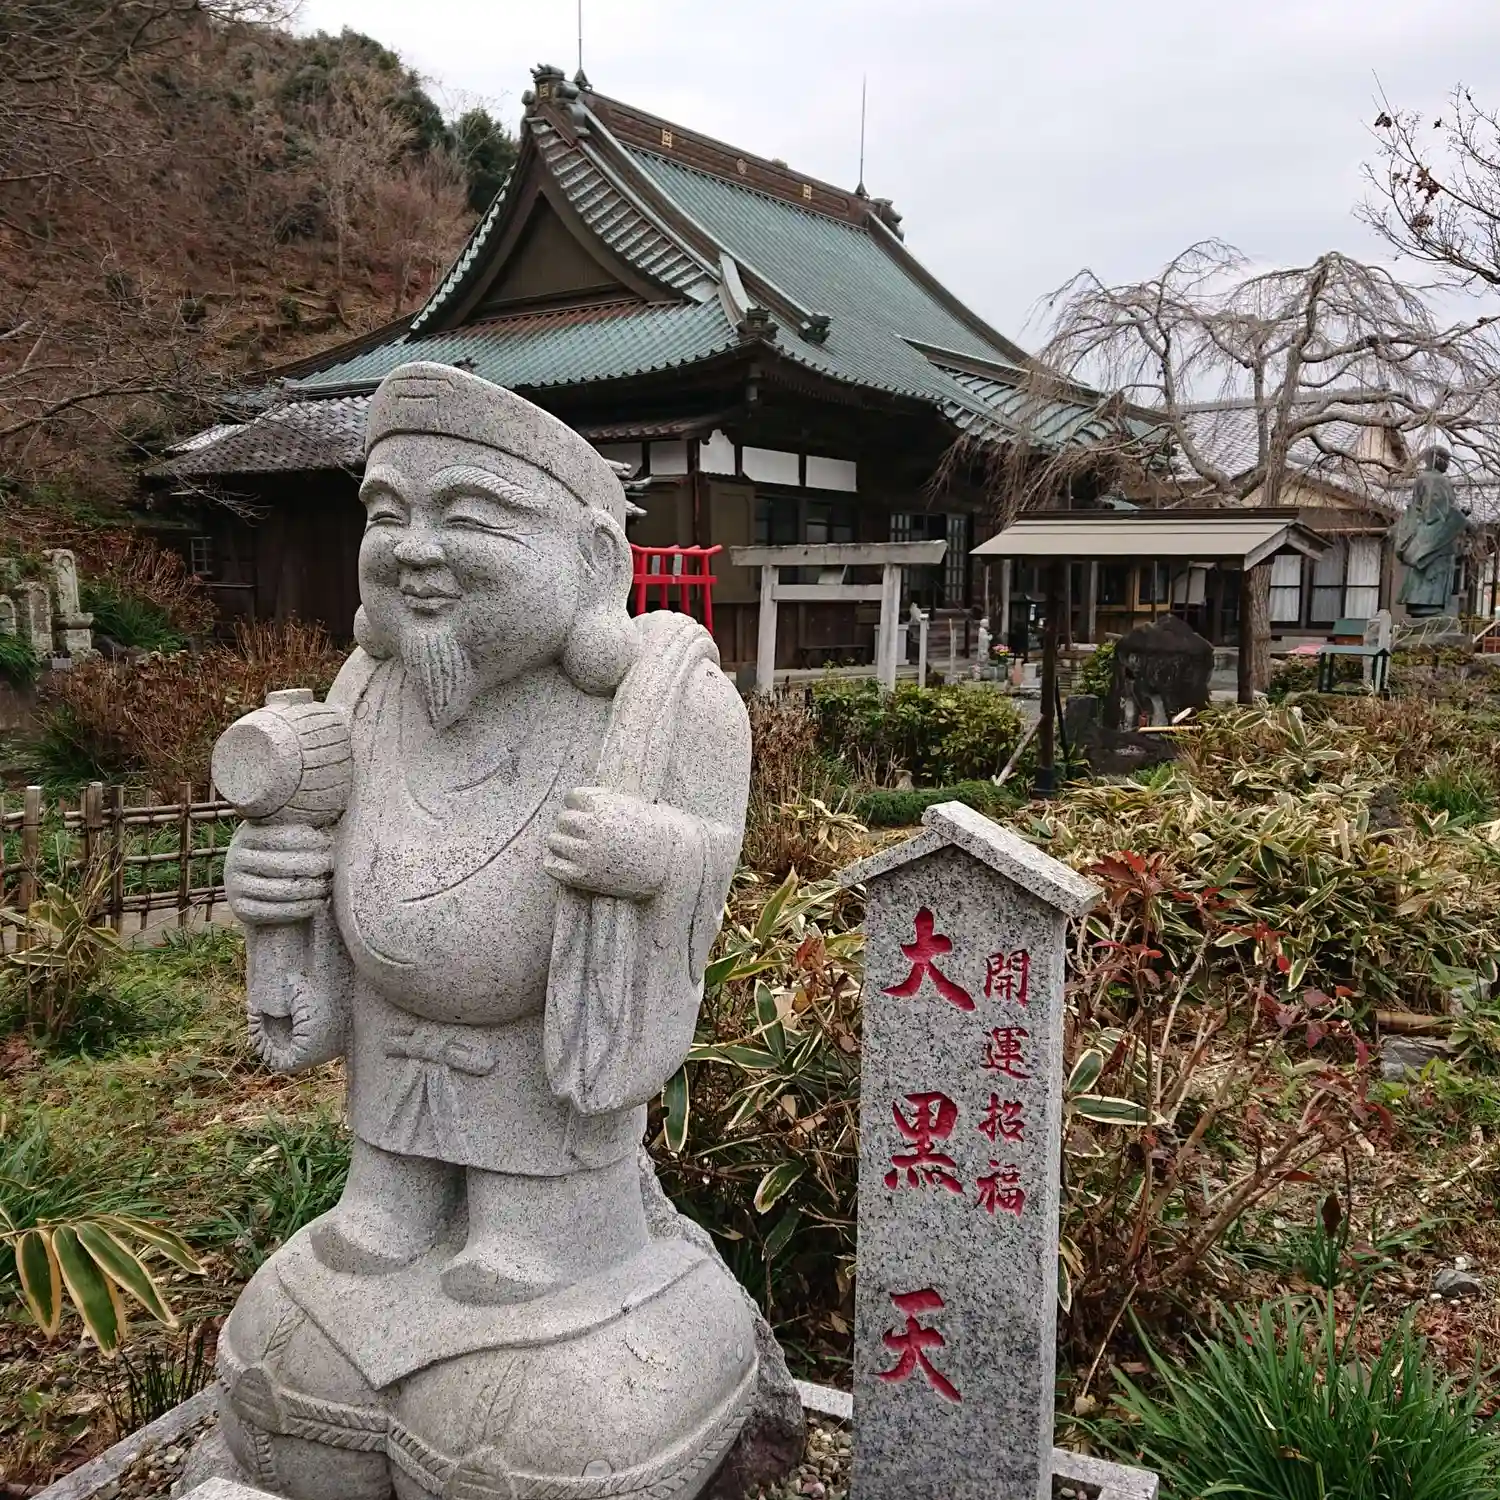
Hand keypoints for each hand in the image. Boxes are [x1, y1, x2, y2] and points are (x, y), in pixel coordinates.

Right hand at [225, 822, 334, 924]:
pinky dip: (302, 908)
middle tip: (331, 865)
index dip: (308, 840)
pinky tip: (318, 901)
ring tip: (328, 884)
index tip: (327, 842)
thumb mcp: (285, 836)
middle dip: (313, 865)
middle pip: (281, 864)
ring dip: (311, 888)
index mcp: (246, 836)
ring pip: (281, 890)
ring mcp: (235, 886)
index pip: (280, 836)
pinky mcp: (241, 910)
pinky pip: (276, 912)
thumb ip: (301, 826)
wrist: (261, 889)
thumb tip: (331, 808)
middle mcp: (235, 860)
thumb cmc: (283, 854)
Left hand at [544, 787, 672, 900]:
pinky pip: (552, 865)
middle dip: (572, 825)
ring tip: (576, 848)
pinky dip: (555, 863)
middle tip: (583, 834)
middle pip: (563, 819)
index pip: (572, 797)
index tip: (584, 812)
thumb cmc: (653, 834)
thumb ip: (605, 801)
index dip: (578, 804)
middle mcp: (592, 827)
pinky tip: (565, 863)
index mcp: (604, 806)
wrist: (668, 866)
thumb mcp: (632, 806)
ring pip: (554, 841)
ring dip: (563, 843)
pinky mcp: (583, 875)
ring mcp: (586, 852)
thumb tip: (581, 800)